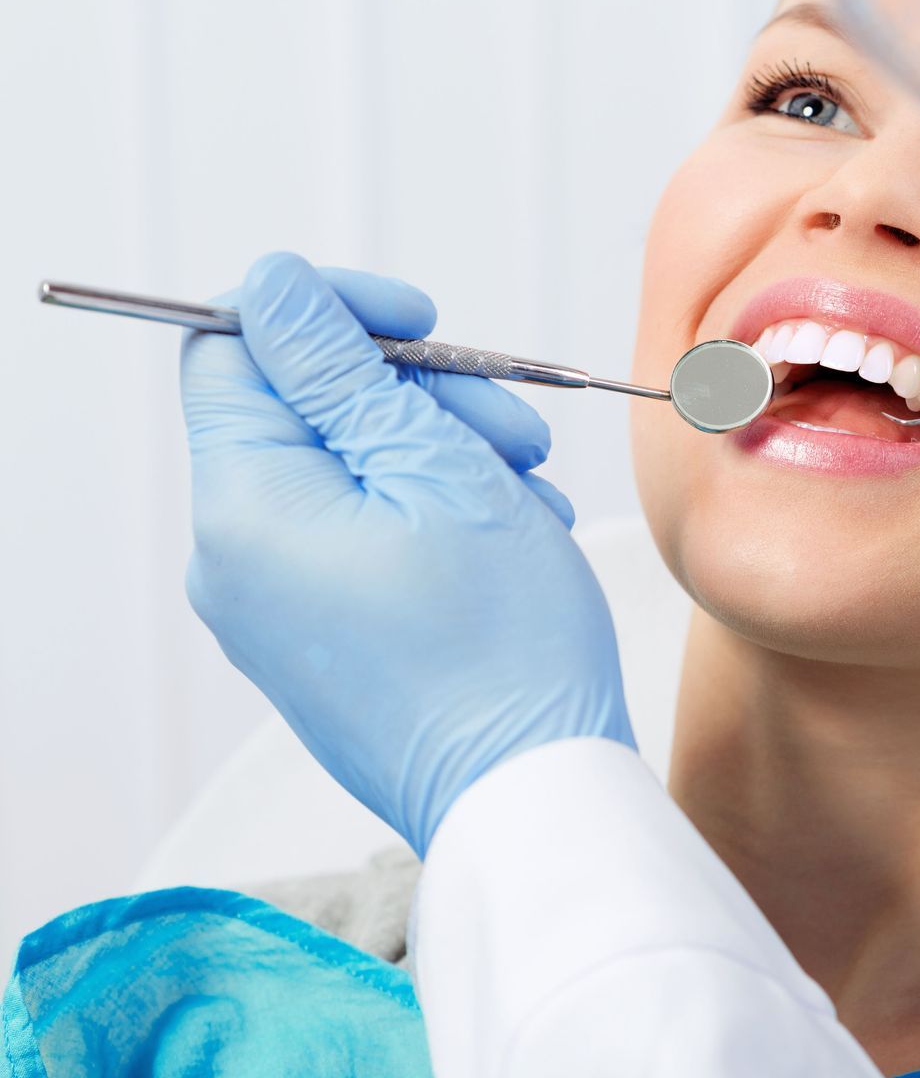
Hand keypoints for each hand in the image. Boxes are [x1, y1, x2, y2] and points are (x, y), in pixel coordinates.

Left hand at [181, 252, 633, 854]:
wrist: (528, 791)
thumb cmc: (501, 643)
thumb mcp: (435, 467)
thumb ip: (339, 367)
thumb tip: (270, 286)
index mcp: (244, 506)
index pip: (235, 345)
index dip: (329, 311)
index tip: (420, 320)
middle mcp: (233, 558)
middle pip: (301, 408)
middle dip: (415, 393)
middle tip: (512, 428)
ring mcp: (270, 606)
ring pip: (343, 468)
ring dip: (442, 452)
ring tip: (526, 492)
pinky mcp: (314, 638)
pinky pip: (356, 534)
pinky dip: (432, 512)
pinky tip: (508, 533)